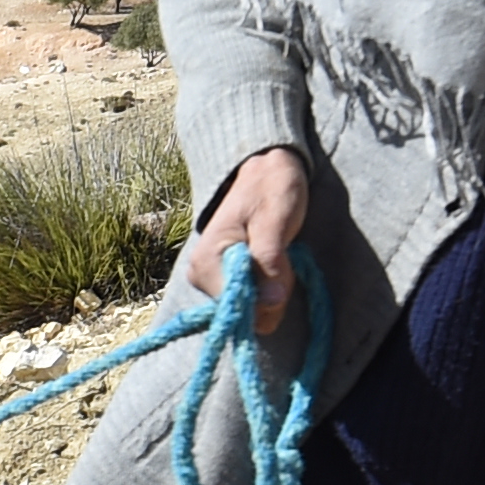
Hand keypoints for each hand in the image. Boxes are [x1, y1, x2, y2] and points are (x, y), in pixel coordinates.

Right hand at [179, 144, 311, 331]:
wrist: (266, 171)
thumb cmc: (270, 190)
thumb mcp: (274, 222)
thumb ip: (269, 262)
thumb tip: (271, 301)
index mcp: (206, 262)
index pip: (238, 307)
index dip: (267, 294)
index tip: (280, 265)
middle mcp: (202, 277)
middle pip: (246, 313)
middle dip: (273, 291)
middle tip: (282, 256)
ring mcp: (213, 282)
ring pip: (254, 311)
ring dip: (275, 289)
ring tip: (278, 254)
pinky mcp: (226, 283)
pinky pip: (255, 303)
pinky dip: (271, 289)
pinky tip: (274, 264)